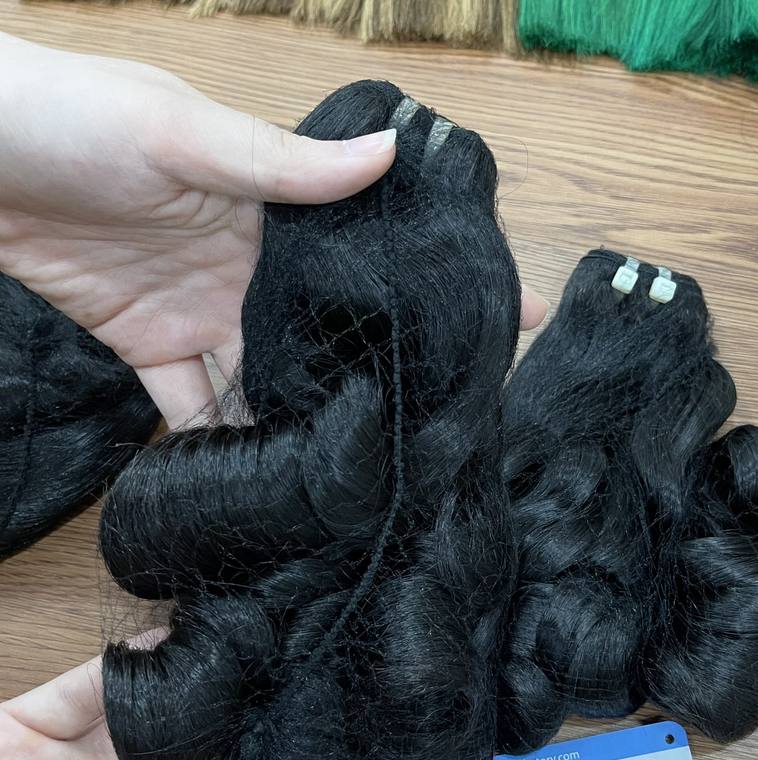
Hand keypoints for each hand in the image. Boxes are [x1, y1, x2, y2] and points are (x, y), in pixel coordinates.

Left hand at [0, 33, 549, 427]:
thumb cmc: (75, 118)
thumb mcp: (185, 132)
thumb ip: (283, 164)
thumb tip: (392, 153)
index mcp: (272, 211)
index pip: (370, 252)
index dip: (433, 282)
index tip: (512, 315)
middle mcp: (252, 269)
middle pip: (328, 332)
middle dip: (375, 373)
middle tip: (434, 423)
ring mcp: (204, 312)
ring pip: (266, 379)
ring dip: (296, 418)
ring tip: (351, 466)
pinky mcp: (150, 347)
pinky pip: (192, 404)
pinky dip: (215, 437)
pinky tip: (256, 472)